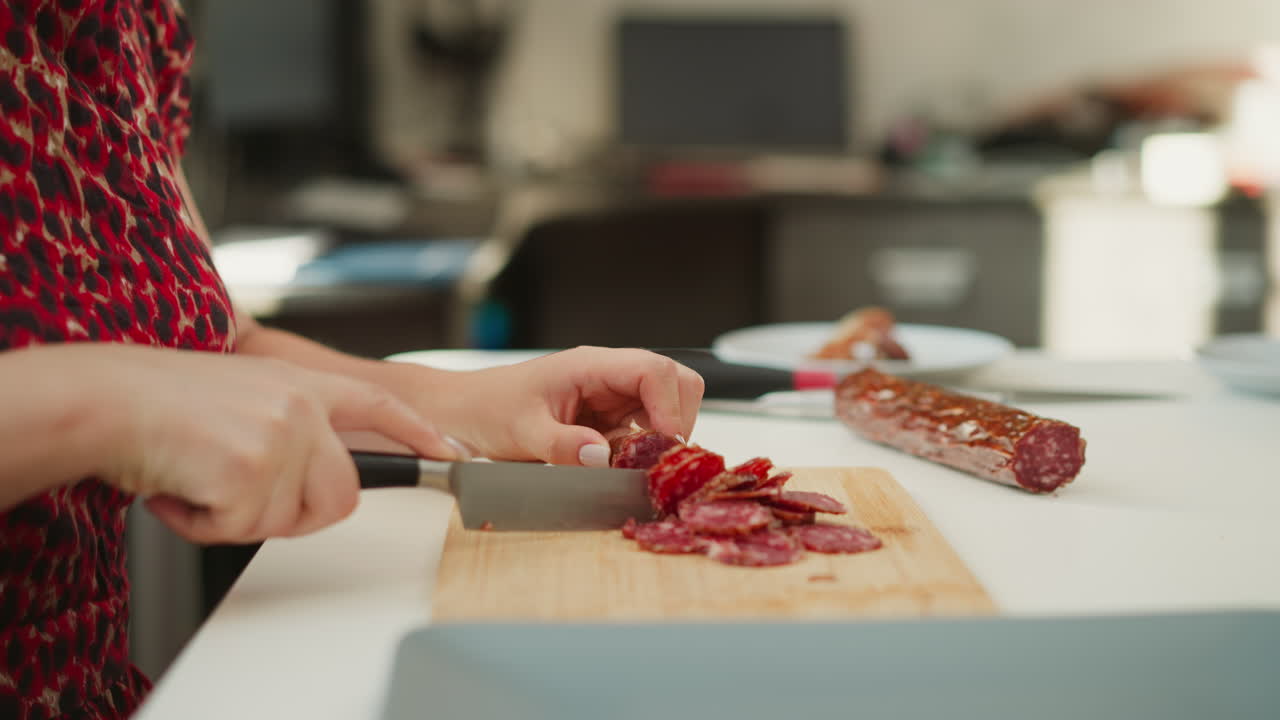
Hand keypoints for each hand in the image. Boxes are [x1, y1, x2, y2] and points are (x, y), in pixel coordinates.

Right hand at [72, 344, 456, 542]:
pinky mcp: (251, 469)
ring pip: (284, 520)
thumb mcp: (241, 394)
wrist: (105, 398)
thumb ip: (286, 424)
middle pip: (340, 497)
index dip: (419, 434)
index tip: (453, 455)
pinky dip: (200, 522)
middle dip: (292, 513)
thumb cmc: (158, 400)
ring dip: (232, 515)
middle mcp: (301, 407)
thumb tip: (303, 471)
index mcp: (301, 384)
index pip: (379, 407)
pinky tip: (178, 484)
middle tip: (237, 494)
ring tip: (194, 474)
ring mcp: (281, 437)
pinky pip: (240, 529)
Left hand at [412, 347, 704, 466]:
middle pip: (674, 381)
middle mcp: (607, 375)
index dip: (670, 407)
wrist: (460, 413)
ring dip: (660, 437)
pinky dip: (643, 449)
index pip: (653, 370)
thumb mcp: (520, 433)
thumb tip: (600, 456)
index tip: (665, 445)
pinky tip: (617, 463)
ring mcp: (610, 394)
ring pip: (665, 405)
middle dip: (677, 420)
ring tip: (631, 462)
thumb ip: (560, 445)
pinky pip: (644, 428)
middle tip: (656, 458)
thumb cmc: (485, 410)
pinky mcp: (607, 416)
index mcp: (590, 365)